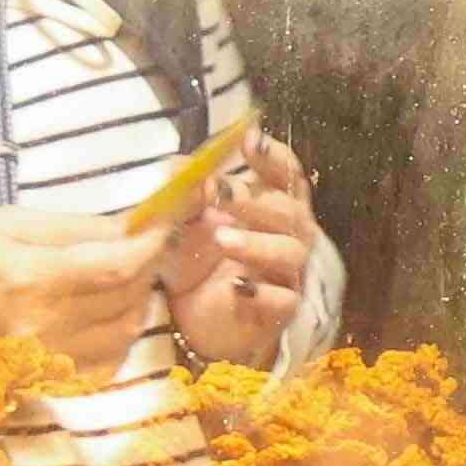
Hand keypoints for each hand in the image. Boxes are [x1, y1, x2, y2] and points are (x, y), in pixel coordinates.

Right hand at [0, 204, 166, 384]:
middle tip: (138, 247)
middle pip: (128, 298)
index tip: (160, 226)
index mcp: (31, 279)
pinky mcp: (44, 383)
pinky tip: (101, 316)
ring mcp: (46, 362)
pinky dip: (117, 337)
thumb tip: (128, 227)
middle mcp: (44, 327)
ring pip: (125, 332)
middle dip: (145, 267)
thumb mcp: (4, 225)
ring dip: (134, 302)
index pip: (118, 264)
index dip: (151, 243)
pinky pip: (105, 364)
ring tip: (118, 279)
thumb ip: (71, 228)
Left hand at [163, 140, 328, 370]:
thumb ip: (185, 196)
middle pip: (289, 210)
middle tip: (219, 192)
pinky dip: (262, 292)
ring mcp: (287, 274)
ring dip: (257, 242)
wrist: (190, 323)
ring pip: (289, 251)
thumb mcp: (181, 226)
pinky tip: (237, 287)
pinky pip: (283, 299)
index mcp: (270, 207)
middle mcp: (288, 236)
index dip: (272, 157)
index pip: (285, 175)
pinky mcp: (280, 311)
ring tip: (222, 239)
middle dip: (255, 200)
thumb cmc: (195, 265)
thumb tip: (175, 164)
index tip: (249, 141)